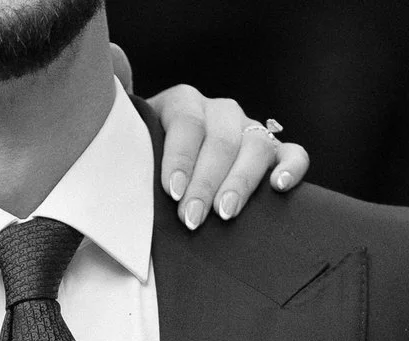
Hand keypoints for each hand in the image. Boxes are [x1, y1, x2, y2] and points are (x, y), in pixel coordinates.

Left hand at [112, 50, 312, 228]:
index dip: (180, 158)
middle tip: (192, 218)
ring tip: (225, 213)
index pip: (186, 123)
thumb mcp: (128, 142)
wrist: (163, 177)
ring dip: (241, 181)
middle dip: (206, 182)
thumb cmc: (143, 163)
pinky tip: (279, 187)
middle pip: (221, 139)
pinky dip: (291, 167)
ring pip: (256, 145)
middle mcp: (218, 112)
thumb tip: (114, 55)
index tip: (172, 191)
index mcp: (181, 104)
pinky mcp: (273, 153)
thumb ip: (119, 111)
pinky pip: (293, 152)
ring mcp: (248, 130)